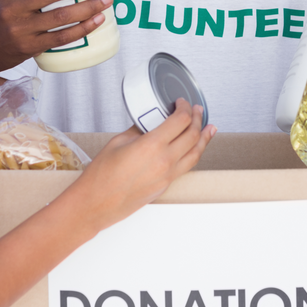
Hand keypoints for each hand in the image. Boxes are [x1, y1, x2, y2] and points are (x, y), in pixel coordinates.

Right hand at [71, 100, 215, 230]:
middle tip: (197, 110)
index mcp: (152, 145)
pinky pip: (187, 166)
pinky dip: (194, 154)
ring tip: (209, 128)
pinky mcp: (165, 186)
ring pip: (196, 153)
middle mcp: (164, 161)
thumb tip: (150, 122)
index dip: (184, 108)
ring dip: (204, 138)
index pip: (180, 120)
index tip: (181, 103)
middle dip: (198, 119)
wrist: (96, 203)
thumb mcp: (119, 141)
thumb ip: (139, 129)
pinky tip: (194, 148)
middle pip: (193, 135)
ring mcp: (167, 175)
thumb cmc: (102, 176)